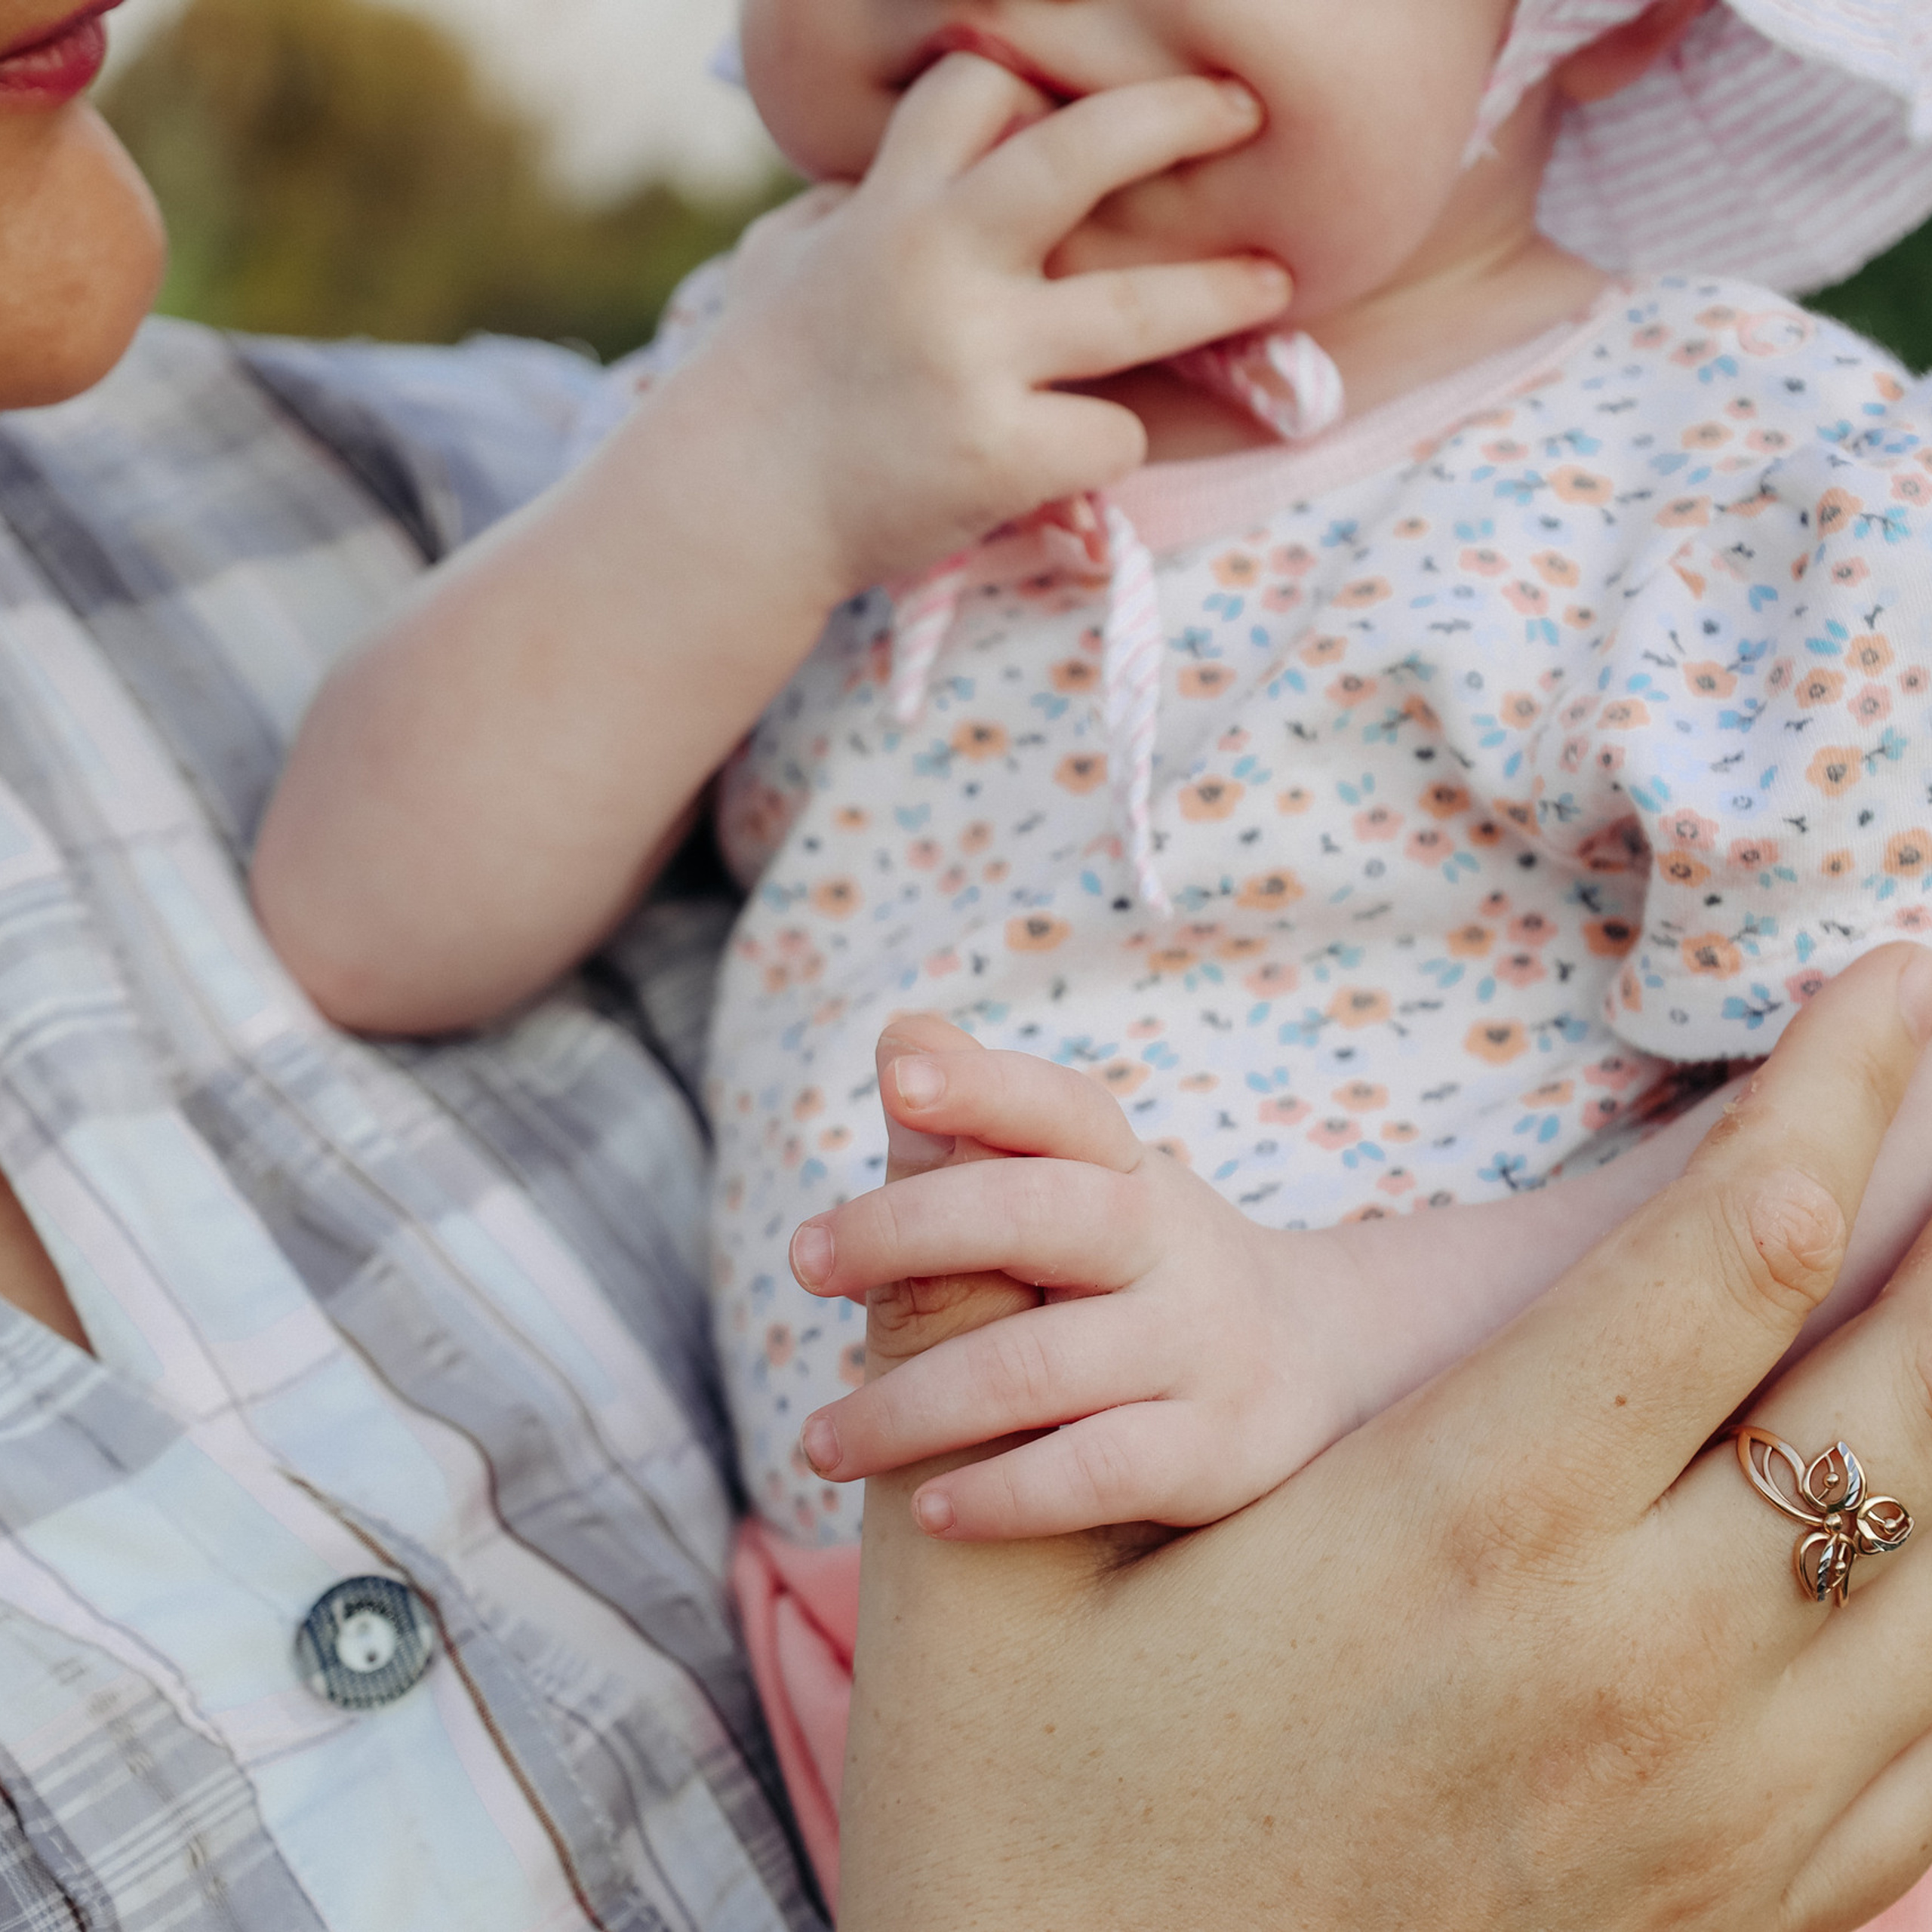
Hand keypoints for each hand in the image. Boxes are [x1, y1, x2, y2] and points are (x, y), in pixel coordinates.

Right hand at [687, 54, 1289, 591]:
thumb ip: (849, 210)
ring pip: (1138, 309)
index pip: (978, 90)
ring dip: (1221, 292)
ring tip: (1269, 283)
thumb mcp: (782, 261)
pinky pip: (1111, 435)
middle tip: (1241, 114)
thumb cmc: (754, 387)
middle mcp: (938, 262)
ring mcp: (975, 359)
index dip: (1035, 86)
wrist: (729, 509)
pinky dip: (1106, 444)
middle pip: (1084, 156)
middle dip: (1176, 119)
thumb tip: (885, 179)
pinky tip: (1074, 454)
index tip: (1083, 95)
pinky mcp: (1000, 453)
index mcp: (888, 206)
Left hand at [790, 1017, 1360, 1537]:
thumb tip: (901, 1032)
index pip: (1059, 1107)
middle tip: (802, 1260)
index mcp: (1126, 1170)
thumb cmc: (1148, 1265)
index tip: (901, 1082)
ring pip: (1036, 1367)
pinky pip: (1094, 1471)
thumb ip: (989, 1128)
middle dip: (905, 1229)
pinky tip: (929, 1511)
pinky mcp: (1214, 1450)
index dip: (984, 1087)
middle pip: (1034, 1215)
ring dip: (908, 1408)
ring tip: (820, 1442)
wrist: (1320, 1358)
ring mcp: (1198, 1346)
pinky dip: (1002, 1493)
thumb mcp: (1087, 1187)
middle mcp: (1169, 1243)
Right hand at [839, 942, 1931, 1929]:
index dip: (1832, 1091)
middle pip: (1901, 1400)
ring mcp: (1715, 1816)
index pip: (1719, 1260)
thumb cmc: (1025, 1819)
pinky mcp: (1732, 1913)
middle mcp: (1637, 1669)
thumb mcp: (974, 1562)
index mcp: (1462, 1539)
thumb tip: (917, 1105)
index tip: (1890, 973)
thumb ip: (976, 1324)